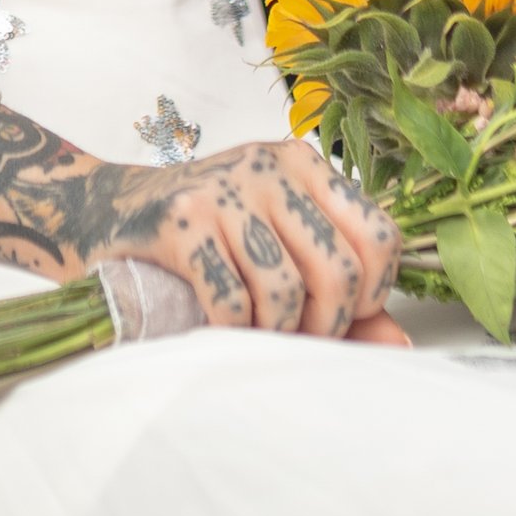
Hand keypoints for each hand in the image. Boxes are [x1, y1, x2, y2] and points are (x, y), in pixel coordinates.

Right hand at [91, 138, 402, 335]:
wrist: (116, 211)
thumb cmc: (213, 233)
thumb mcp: (282, 242)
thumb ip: (344, 293)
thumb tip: (399, 350)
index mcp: (306, 164)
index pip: (379, 236)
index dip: (373, 294)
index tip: (345, 314)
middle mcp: (270, 167)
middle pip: (338, 271)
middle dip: (325, 324)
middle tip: (299, 335)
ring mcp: (224, 190)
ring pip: (286, 289)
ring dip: (276, 332)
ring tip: (259, 332)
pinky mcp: (181, 221)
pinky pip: (230, 298)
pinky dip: (232, 329)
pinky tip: (223, 324)